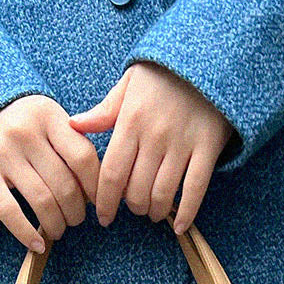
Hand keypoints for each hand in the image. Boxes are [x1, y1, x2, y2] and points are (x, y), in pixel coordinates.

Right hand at [0, 93, 99, 251]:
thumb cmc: (22, 123)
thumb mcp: (48, 119)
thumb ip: (71, 143)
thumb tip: (98, 190)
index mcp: (48, 115)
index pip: (83, 159)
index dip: (96, 188)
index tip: (97, 203)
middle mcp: (25, 131)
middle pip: (64, 185)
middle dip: (76, 211)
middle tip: (76, 219)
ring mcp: (2, 151)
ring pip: (42, 201)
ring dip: (56, 224)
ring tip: (58, 229)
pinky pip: (9, 211)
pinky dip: (26, 234)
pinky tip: (37, 244)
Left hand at [69, 61, 233, 232]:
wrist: (210, 58)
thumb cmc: (163, 75)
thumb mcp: (129, 85)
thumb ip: (104, 111)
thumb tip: (73, 125)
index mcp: (130, 121)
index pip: (111, 173)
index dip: (104, 201)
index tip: (103, 216)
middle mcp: (155, 136)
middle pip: (136, 189)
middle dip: (131, 207)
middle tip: (131, 208)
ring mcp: (183, 144)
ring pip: (163, 193)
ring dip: (154, 211)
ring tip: (150, 212)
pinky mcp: (207, 148)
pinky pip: (195, 189)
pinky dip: (186, 212)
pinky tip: (178, 226)